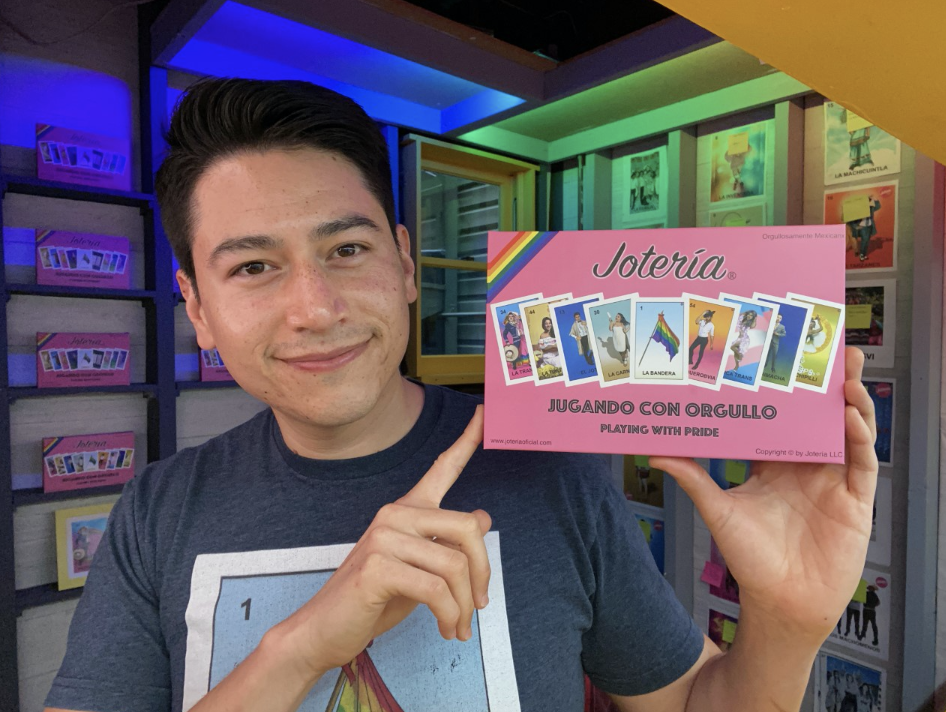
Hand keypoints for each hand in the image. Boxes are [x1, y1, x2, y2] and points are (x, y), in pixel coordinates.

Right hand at [278, 406, 490, 676]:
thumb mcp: (419, 569)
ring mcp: (384, 537)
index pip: (442, 469)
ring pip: (454, 566)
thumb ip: (446, 543)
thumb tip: (483, 515)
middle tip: (479, 606)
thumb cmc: (372, 600)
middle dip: (482, 573)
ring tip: (458, 627)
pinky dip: (448, 615)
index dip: (467, 441)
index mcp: (406, 511)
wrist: (324, 630)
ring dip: (463, 605)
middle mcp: (395, 514)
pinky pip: (436, 590)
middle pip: (467, 529)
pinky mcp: (378, 566)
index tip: (485, 413)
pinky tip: (445, 628)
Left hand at [651, 348, 876, 643]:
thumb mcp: (717, 508)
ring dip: (851, 401)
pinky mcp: (854, 500)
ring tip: (846, 373)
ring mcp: (833, 480)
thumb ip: (692, 476)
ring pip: (848, 431)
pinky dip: (860, 437)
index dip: (789, 389)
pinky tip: (852, 416)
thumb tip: (654, 451)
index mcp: (775, 462)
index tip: (786, 357)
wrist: (778, 600)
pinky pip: (863, 462)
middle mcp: (806, 466)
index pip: (785, 416)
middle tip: (832, 349)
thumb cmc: (749, 556)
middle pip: (821, 416)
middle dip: (829, 383)